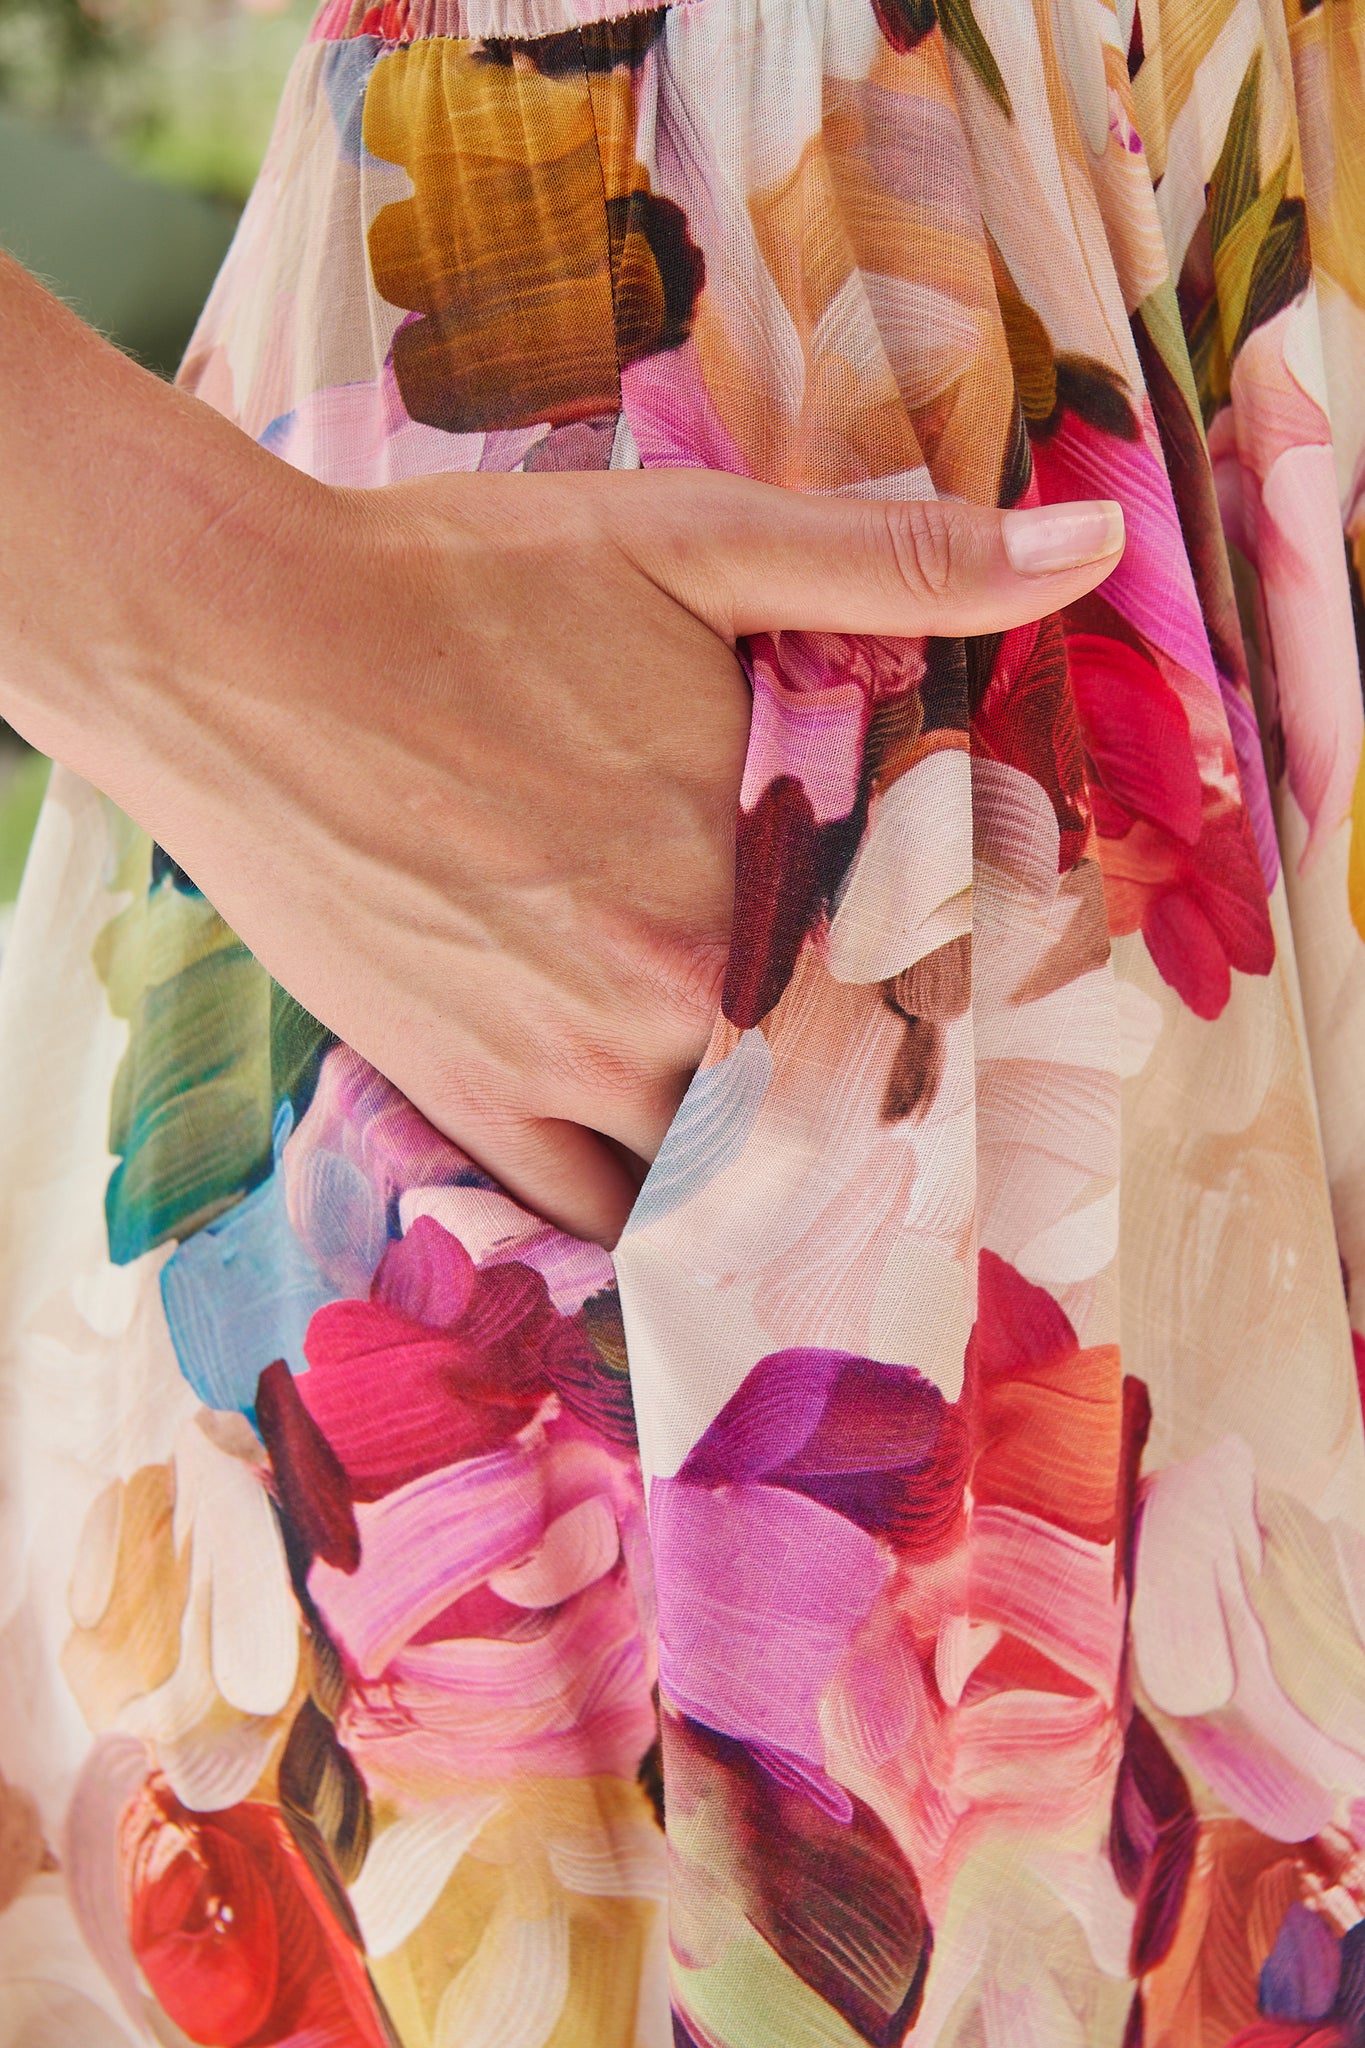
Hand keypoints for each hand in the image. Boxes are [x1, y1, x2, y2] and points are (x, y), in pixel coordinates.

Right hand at [90, 465, 1121, 1243]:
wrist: (228, 646)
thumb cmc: (458, 585)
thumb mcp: (688, 540)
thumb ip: (895, 565)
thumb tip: (1084, 542)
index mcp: (749, 873)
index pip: (918, 986)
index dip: (959, 1004)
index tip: (973, 1008)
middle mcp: (668, 999)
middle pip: (830, 1099)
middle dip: (877, 1100)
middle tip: (907, 1097)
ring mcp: (559, 1067)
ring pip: (720, 1178)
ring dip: (774, 1174)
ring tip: (812, 1169)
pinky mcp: (460, 1096)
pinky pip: (587, 1216)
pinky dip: (652, 1233)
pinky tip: (689, 1221)